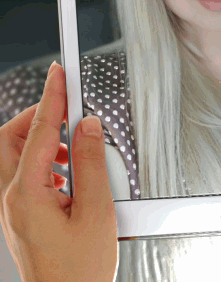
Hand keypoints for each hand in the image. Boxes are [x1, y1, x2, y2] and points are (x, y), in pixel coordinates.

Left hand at [0, 63, 117, 281]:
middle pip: (11, 139)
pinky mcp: (23, 216)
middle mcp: (12, 199)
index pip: (41, 130)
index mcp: (27, 194)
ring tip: (73, 144)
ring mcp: (14, 209)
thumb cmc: (79, 271)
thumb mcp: (95, 212)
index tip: (59, 73)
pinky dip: (46, 161)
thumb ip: (90, 163)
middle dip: (37, 117)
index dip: (52, 96)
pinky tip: (68, 172)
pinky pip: (25, 174)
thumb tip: (87, 127)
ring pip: (17, 156)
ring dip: (43, 140)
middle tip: (64, 108)